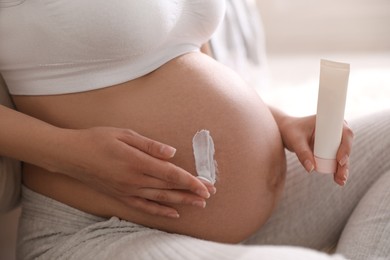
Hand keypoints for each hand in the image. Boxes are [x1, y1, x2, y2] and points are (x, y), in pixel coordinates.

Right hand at [54, 127, 215, 217]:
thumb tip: (172, 153)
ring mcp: (127, 190)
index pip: (171, 174)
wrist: (71, 155)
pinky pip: (144, 207)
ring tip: (199, 205)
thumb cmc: (97, 140)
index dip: (190, 180)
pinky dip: (160, 211)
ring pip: (160, 199)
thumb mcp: (124, 135)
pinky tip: (173, 213)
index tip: (206, 185)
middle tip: (210, 194)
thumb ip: (150, 145)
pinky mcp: (121, 196)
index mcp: (137, 162)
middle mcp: (134, 180)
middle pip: (169, 188)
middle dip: (192, 191)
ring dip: (181, 202)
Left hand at [276, 114, 353, 185]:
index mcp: (330, 122)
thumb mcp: (295, 140)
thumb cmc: (290, 131)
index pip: (344, 133)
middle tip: (341, 175)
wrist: (285, 131)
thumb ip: (303, 153)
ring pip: (342, 155)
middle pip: (345, 146)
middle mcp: (335, 130)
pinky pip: (336, 160)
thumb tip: (311, 169)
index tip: (340, 160)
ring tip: (340, 180)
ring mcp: (333, 140)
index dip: (345, 146)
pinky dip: (337, 169)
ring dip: (343, 168)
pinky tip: (339, 180)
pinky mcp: (329, 149)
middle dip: (344, 162)